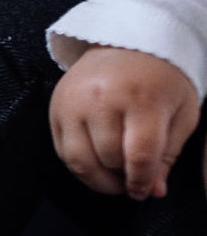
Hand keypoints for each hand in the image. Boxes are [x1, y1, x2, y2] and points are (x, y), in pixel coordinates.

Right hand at [50, 45, 200, 200]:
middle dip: (121, 178)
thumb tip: (153, 190)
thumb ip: (168, 154)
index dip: (141, 181)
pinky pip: (62, 150)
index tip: (144, 192)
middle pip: (108, 159)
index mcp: (142, 98)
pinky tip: (96, 164)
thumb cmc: (161, 80)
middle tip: (132, 180)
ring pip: (79, 160)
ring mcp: (73, 103)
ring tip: (113, 178)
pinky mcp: (55, 107)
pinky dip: (79, 165)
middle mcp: (102, 99)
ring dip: (97, 179)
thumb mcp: (181, 113)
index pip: (138, 155)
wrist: (126, 43)